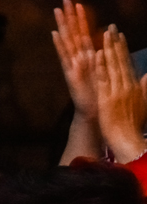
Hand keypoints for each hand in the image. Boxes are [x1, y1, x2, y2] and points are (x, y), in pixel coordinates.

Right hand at [52, 1, 98, 119]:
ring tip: (58, 10)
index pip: (84, 32)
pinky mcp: (70, 73)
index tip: (79, 3)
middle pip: (73, 32)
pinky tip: (55, 34)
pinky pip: (64, 56)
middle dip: (70, 16)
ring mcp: (73, 65)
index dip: (82, 18)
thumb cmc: (100, 92)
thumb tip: (106, 39)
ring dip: (63, 25)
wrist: (94, 111)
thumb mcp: (104, 68)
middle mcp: (78, 58)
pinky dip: (59, 45)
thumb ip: (102, 54)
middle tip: (65, 0)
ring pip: (68, 40)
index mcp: (88, 55)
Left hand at [95, 26, 146, 163]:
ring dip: (108, 49)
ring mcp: (117, 91)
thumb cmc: (132, 125)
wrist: (127, 140)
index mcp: (134, 86)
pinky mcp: (107, 99)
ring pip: (112, 66)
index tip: (119, 36)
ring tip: (104, 35)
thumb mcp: (143, 103)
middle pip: (120, 60)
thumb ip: (145, 88)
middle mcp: (127, 86)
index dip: (123, 49)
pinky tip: (98, 55)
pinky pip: (103, 79)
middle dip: (115, 43)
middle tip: (111, 28)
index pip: (127, 63)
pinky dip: (101, 66)